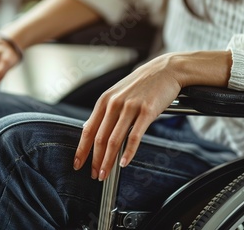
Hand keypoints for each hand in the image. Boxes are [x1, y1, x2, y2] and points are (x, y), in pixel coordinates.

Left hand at [72, 51, 231, 180]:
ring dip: (108, 161)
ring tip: (105, 174)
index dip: (82, 149)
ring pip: (114, 140)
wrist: (165, 70)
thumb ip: (105, 111)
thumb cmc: (142, 84)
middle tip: (94, 175)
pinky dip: (128, 152)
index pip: (88, 130)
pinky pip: (134, 136)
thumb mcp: (117, 93)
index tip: (78, 164)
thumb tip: (89, 128)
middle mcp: (114, 103)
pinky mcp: (146, 111)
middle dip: (95, 160)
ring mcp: (130, 107)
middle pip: (99, 138)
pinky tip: (124, 163)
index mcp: (104, 101)